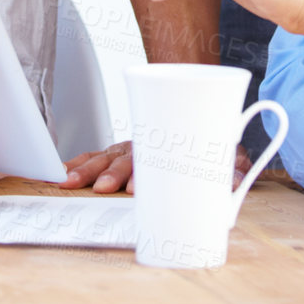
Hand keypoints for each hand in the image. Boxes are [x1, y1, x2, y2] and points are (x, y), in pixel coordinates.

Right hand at [61, 141, 252, 193]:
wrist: (203, 114)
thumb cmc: (213, 144)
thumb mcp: (229, 159)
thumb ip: (234, 173)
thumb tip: (238, 182)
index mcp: (171, 146)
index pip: (155, 158)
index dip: (144, 174)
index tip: (133, 188)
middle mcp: (149, 145)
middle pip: (126, 156)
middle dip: (112, 173)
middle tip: (102, 188)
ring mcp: (134, 148)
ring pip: (108, 154)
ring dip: (88, 168)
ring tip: (68, 181)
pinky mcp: (124, 152)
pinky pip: (99, 154)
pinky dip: (81, 160)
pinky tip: (65, 168)